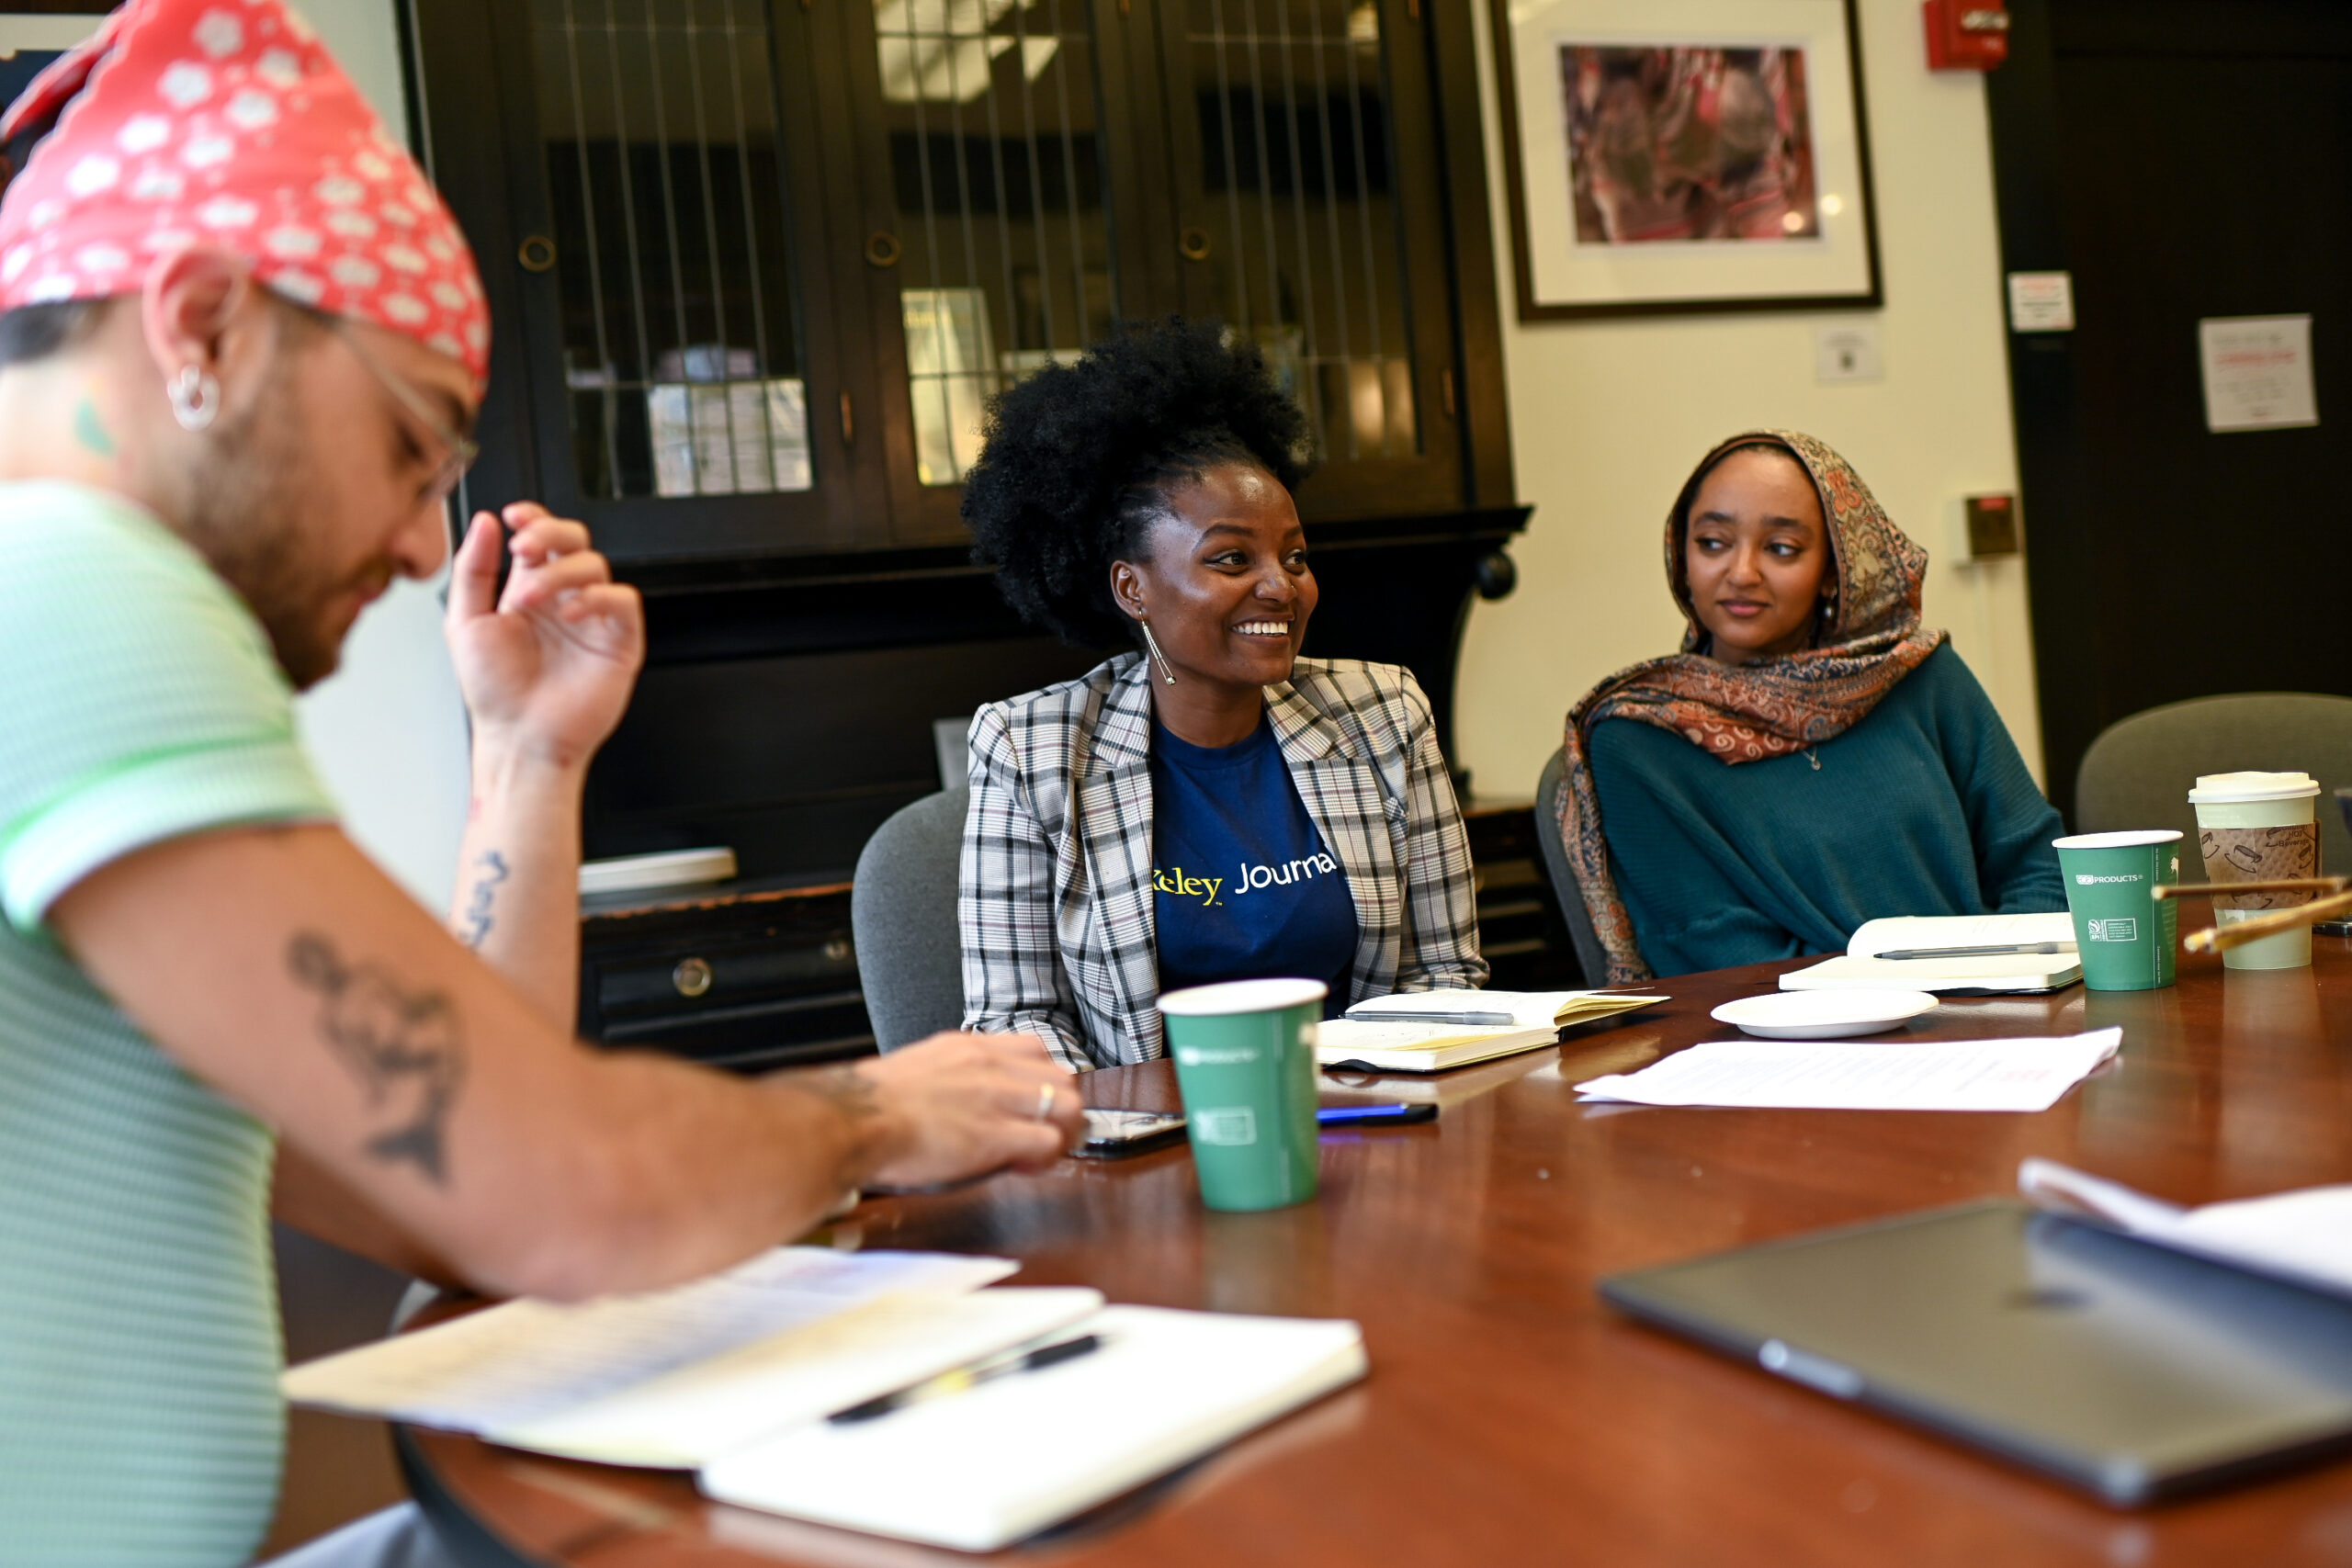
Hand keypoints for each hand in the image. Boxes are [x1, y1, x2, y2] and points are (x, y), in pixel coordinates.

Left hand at [445, 504, 644, 770]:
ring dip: (559, 573)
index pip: (542, 539)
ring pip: (595, 565)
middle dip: (550, 532)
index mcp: (529, 592)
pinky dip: (598, 597)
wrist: (518, 736)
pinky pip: (623, 601)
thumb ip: (473, 569)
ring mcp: (592, 619)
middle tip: (525, 548)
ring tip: (530, 600)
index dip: (534, 518)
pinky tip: (570, 613)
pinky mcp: (619, 641)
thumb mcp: (464, 622)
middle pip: (575, 540)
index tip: (514, 517)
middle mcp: (563, 600)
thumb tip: (486, 524)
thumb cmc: (494, 692)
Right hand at [816, 1032, 1082, 1189]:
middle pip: (1061, 1077)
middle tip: (1045, 1136)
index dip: (1041, 1084)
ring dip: (1062, 1134)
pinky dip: (1047, 1158)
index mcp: (967, 1048)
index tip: (1031, 1107)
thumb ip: (948, 1079)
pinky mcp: (995, 1134)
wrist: (848, 1121)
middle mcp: (988, 1066)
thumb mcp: (916, 1071)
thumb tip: (957, 1103)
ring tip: (1039, 1154)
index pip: (1034, 1052)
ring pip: (1068, 1106)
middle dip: (1061, 1110)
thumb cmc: (867, 1107)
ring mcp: (995, 1097)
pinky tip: (1025, 1167)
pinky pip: (1050, 1142)